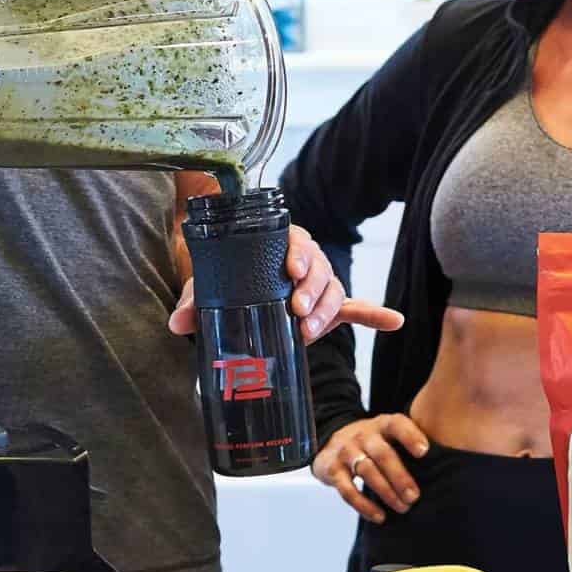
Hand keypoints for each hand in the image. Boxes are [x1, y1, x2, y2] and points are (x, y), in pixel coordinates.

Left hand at [166, 223, 405, 344]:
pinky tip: (393, 321)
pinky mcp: (326, 309)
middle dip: (312, 289)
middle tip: (297, 310)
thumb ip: (193, 302)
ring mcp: (316, 285)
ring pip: (334, 289)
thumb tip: (178, 324)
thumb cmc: (223, 282)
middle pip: (319, 267)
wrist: (232, 296)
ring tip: (310, 330)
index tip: (291, 272)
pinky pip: (354, 309)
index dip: (298, 254)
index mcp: (276, 245)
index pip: (295, 241)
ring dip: (327, 309)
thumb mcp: (207, 288)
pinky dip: (374, 314)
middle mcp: (302, 261)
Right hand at [310, 414, 430, 523]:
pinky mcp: (332, 469)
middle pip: (382, 454)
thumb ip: (410, 443)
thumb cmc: (373, 443)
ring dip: (386, 492)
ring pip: (366, 471)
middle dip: (400, 477)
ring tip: (402, 507)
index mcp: (382, 425)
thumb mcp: (388, 435)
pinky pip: (347, 489)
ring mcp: (346, 451)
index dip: (410, 436)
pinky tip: (379, 516)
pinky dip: (364, 505)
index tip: (424, 452)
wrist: (330, 441)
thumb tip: (447, 465)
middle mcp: (363, 435)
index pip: (396, 425)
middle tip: (415, 497)